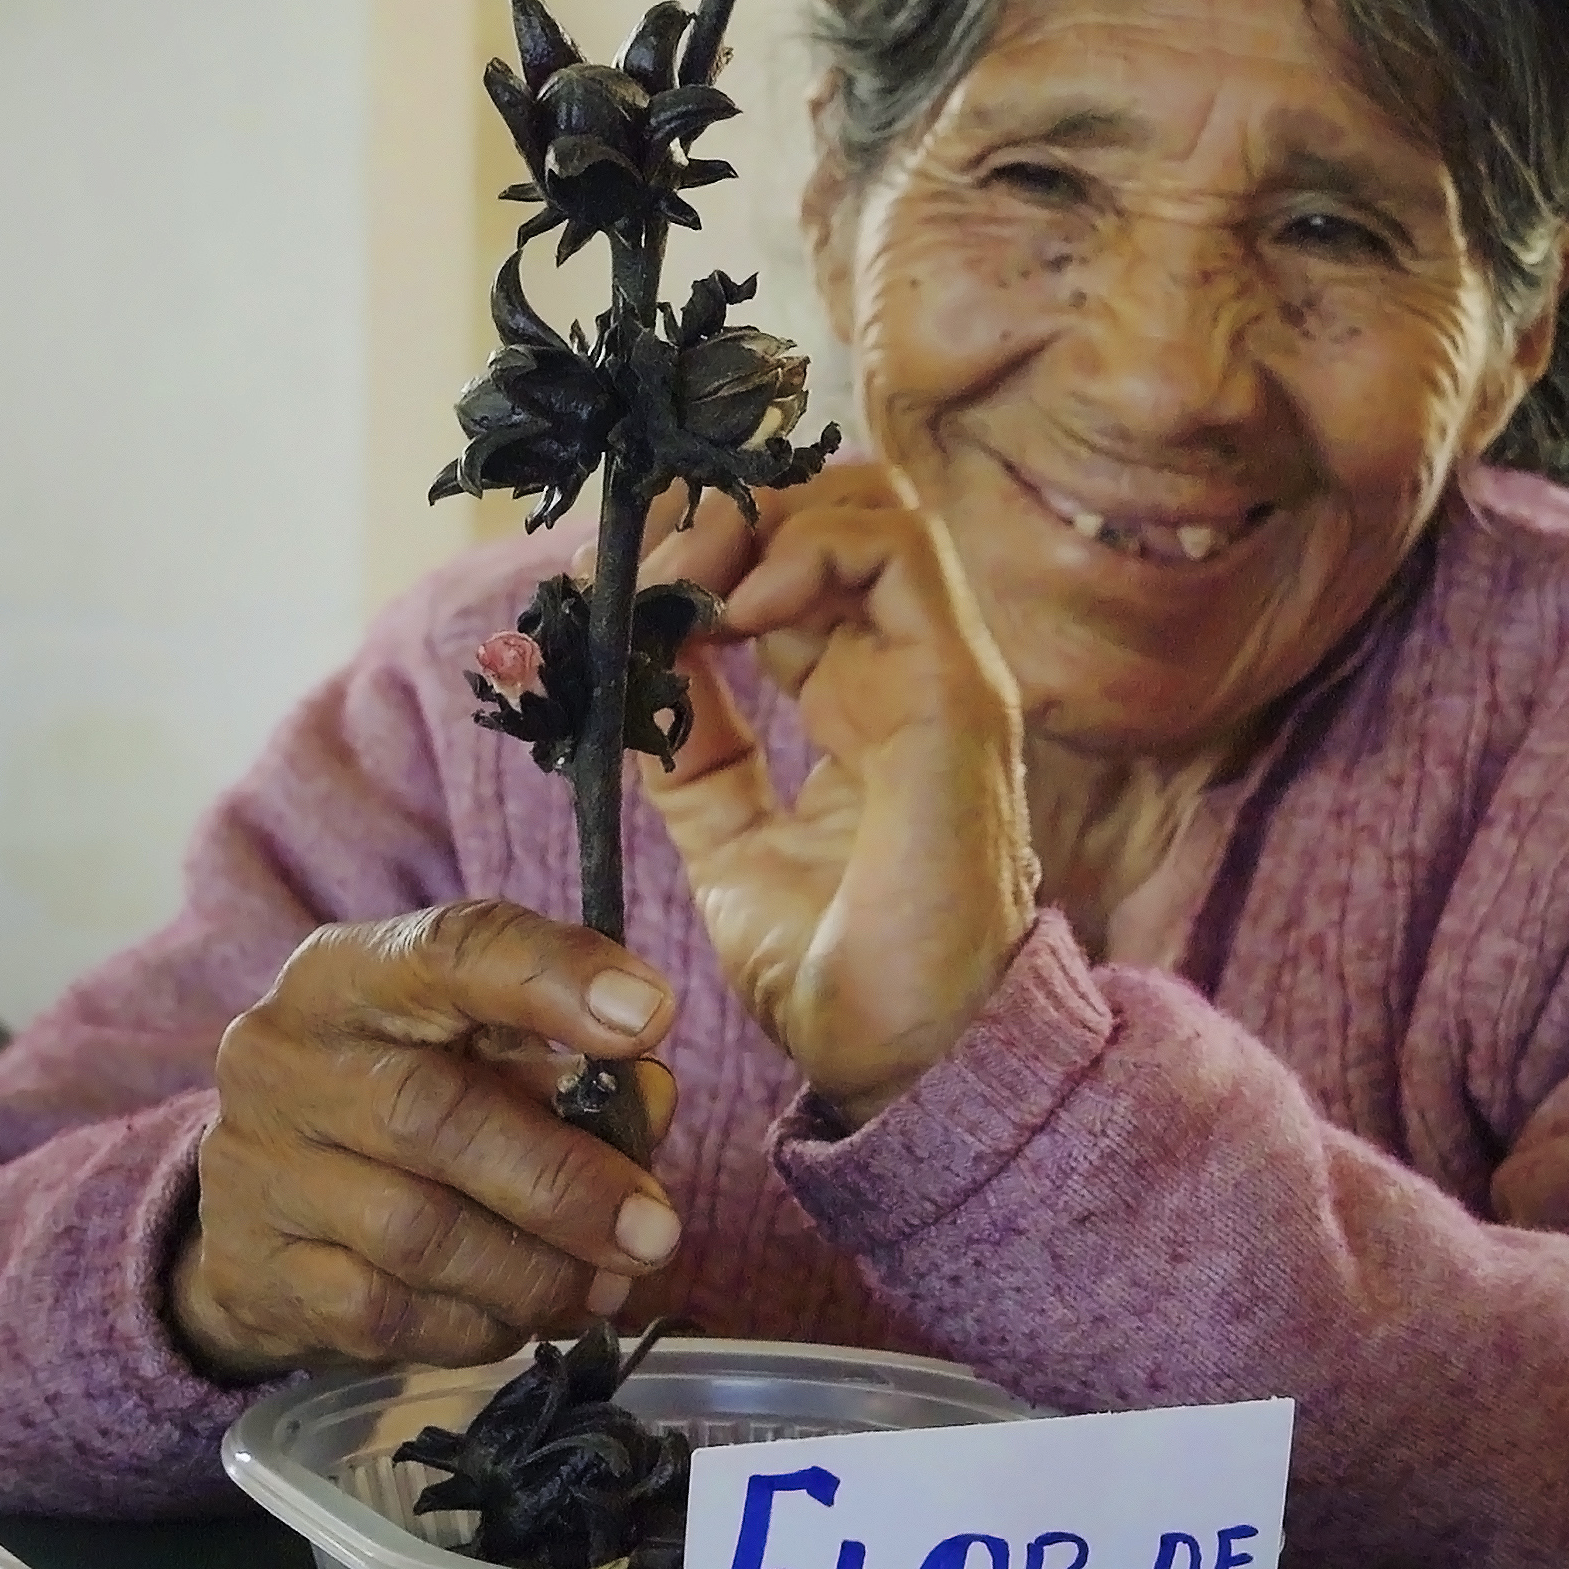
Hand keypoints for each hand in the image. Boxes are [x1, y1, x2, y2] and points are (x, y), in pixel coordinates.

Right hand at [173, 902, 686, 1380]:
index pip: (449, 948)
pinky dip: (480, 1324)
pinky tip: (524, 1317)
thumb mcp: (473, 1055)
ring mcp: (262, 1171)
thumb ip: (563, 1064)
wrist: (258, 1214)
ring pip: (417, 1232)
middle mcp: (285, 1059)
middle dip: (563, 1179)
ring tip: (604, 1286)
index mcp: (346, 975)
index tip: (653, 1015)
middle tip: (656, 1227)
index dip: (554, 976)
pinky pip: (391, 1315)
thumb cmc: (397, 1109)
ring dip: (536, 1270)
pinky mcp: (261, 1275)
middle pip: (431, 1113)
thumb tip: (649, 1098)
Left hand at [638, 462, 1038, 1121]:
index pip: (791, 558)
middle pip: (827, 506)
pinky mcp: (956, 690)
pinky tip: (734, 612)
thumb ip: (690, 752)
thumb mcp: (726, 841)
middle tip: (636, 560)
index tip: (612, 579)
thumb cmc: (835, 974)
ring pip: (869, 503)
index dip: (698, 543)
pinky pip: (894, 554)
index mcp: (860, 698)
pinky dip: (802, 548)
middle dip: (716, 509)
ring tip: (682, 578)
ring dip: (754, 515)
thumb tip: (627, 671)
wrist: (901, 1065)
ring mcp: (938, 672)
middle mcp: (906, 668)